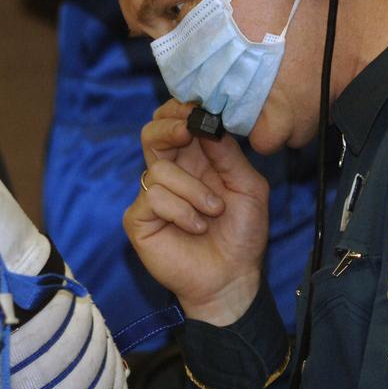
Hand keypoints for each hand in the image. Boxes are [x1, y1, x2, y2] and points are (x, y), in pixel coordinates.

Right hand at [123, 100, 269, 325]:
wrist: (231, 278)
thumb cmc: (241, 235)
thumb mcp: (249, 187)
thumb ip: (228, 155)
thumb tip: (209, 124)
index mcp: (195, 161)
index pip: (175, 124)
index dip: (179, 111)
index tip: (196, 110)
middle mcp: (170, 173)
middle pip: (151, 134)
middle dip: (169, 127)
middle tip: (188, 132)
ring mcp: (151, 196)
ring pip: (158, 169)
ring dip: (193, 190)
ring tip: (213, 212)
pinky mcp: (139, 219)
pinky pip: (154, 198)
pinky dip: (181, 211)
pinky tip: (196, 227)